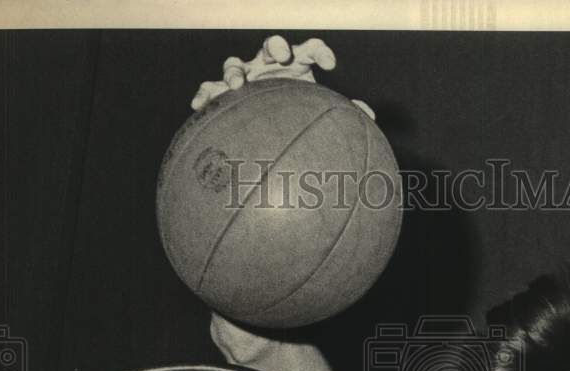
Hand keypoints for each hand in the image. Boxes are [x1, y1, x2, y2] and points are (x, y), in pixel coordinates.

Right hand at [190, 35, 374, 119]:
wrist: (272, 127)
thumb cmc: (300, 114)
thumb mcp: (321, 112)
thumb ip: (345, 111)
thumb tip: (370, 117)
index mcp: (298, 65)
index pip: (311, 49)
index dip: (320, 52)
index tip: (331, 65)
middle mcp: (270, 65)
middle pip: (271, 44)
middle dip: (276, 47)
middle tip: (282, 57)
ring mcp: (247, 76)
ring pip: (235, 62)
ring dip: (234, 71)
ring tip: (236, 85)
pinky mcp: (225, 92)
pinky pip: (210, 88)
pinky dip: (204, 93)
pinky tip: (198, 105)